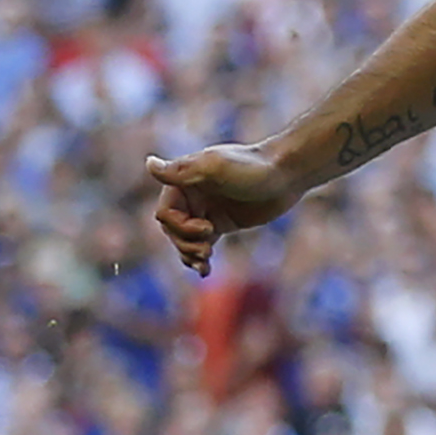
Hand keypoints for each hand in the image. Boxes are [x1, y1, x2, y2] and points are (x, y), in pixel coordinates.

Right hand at [148, 145, 303, 276]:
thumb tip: (148, 163)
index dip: (180, 226)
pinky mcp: (221, 223)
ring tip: (205, 261)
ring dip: (190, 253)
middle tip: (206, 251)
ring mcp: (206, 210)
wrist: (287, 174)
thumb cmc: (253, 167)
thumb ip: (182, 171)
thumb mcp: (216, 167)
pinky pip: (201, 243)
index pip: (165, 213)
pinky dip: (199, 258)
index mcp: (184, 180)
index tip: (207, 229)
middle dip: (185, 243)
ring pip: (184, 238)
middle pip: (172, 229)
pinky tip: (204, 271)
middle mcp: (191, 195)